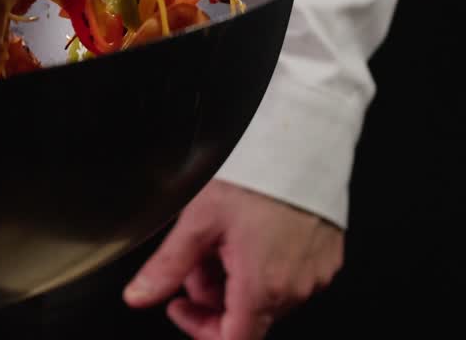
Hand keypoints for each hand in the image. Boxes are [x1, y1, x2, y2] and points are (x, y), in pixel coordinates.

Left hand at [123, 179, 343, 339]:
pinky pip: (289, 279)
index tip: (180, 304)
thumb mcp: (198, 221)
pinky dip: (263, 267)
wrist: (302, 144)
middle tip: (196, 256)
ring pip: (266, 298)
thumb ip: (167, 267)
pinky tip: (248, 235)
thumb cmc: (254, 177)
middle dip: (212, 295)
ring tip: (220, 238)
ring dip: (236, 280)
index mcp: (262, 286)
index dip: (200, 328)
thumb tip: (139, 296)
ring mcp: (315, 275)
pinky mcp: (326, 260)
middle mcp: (295, 289)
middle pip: (246, 318)